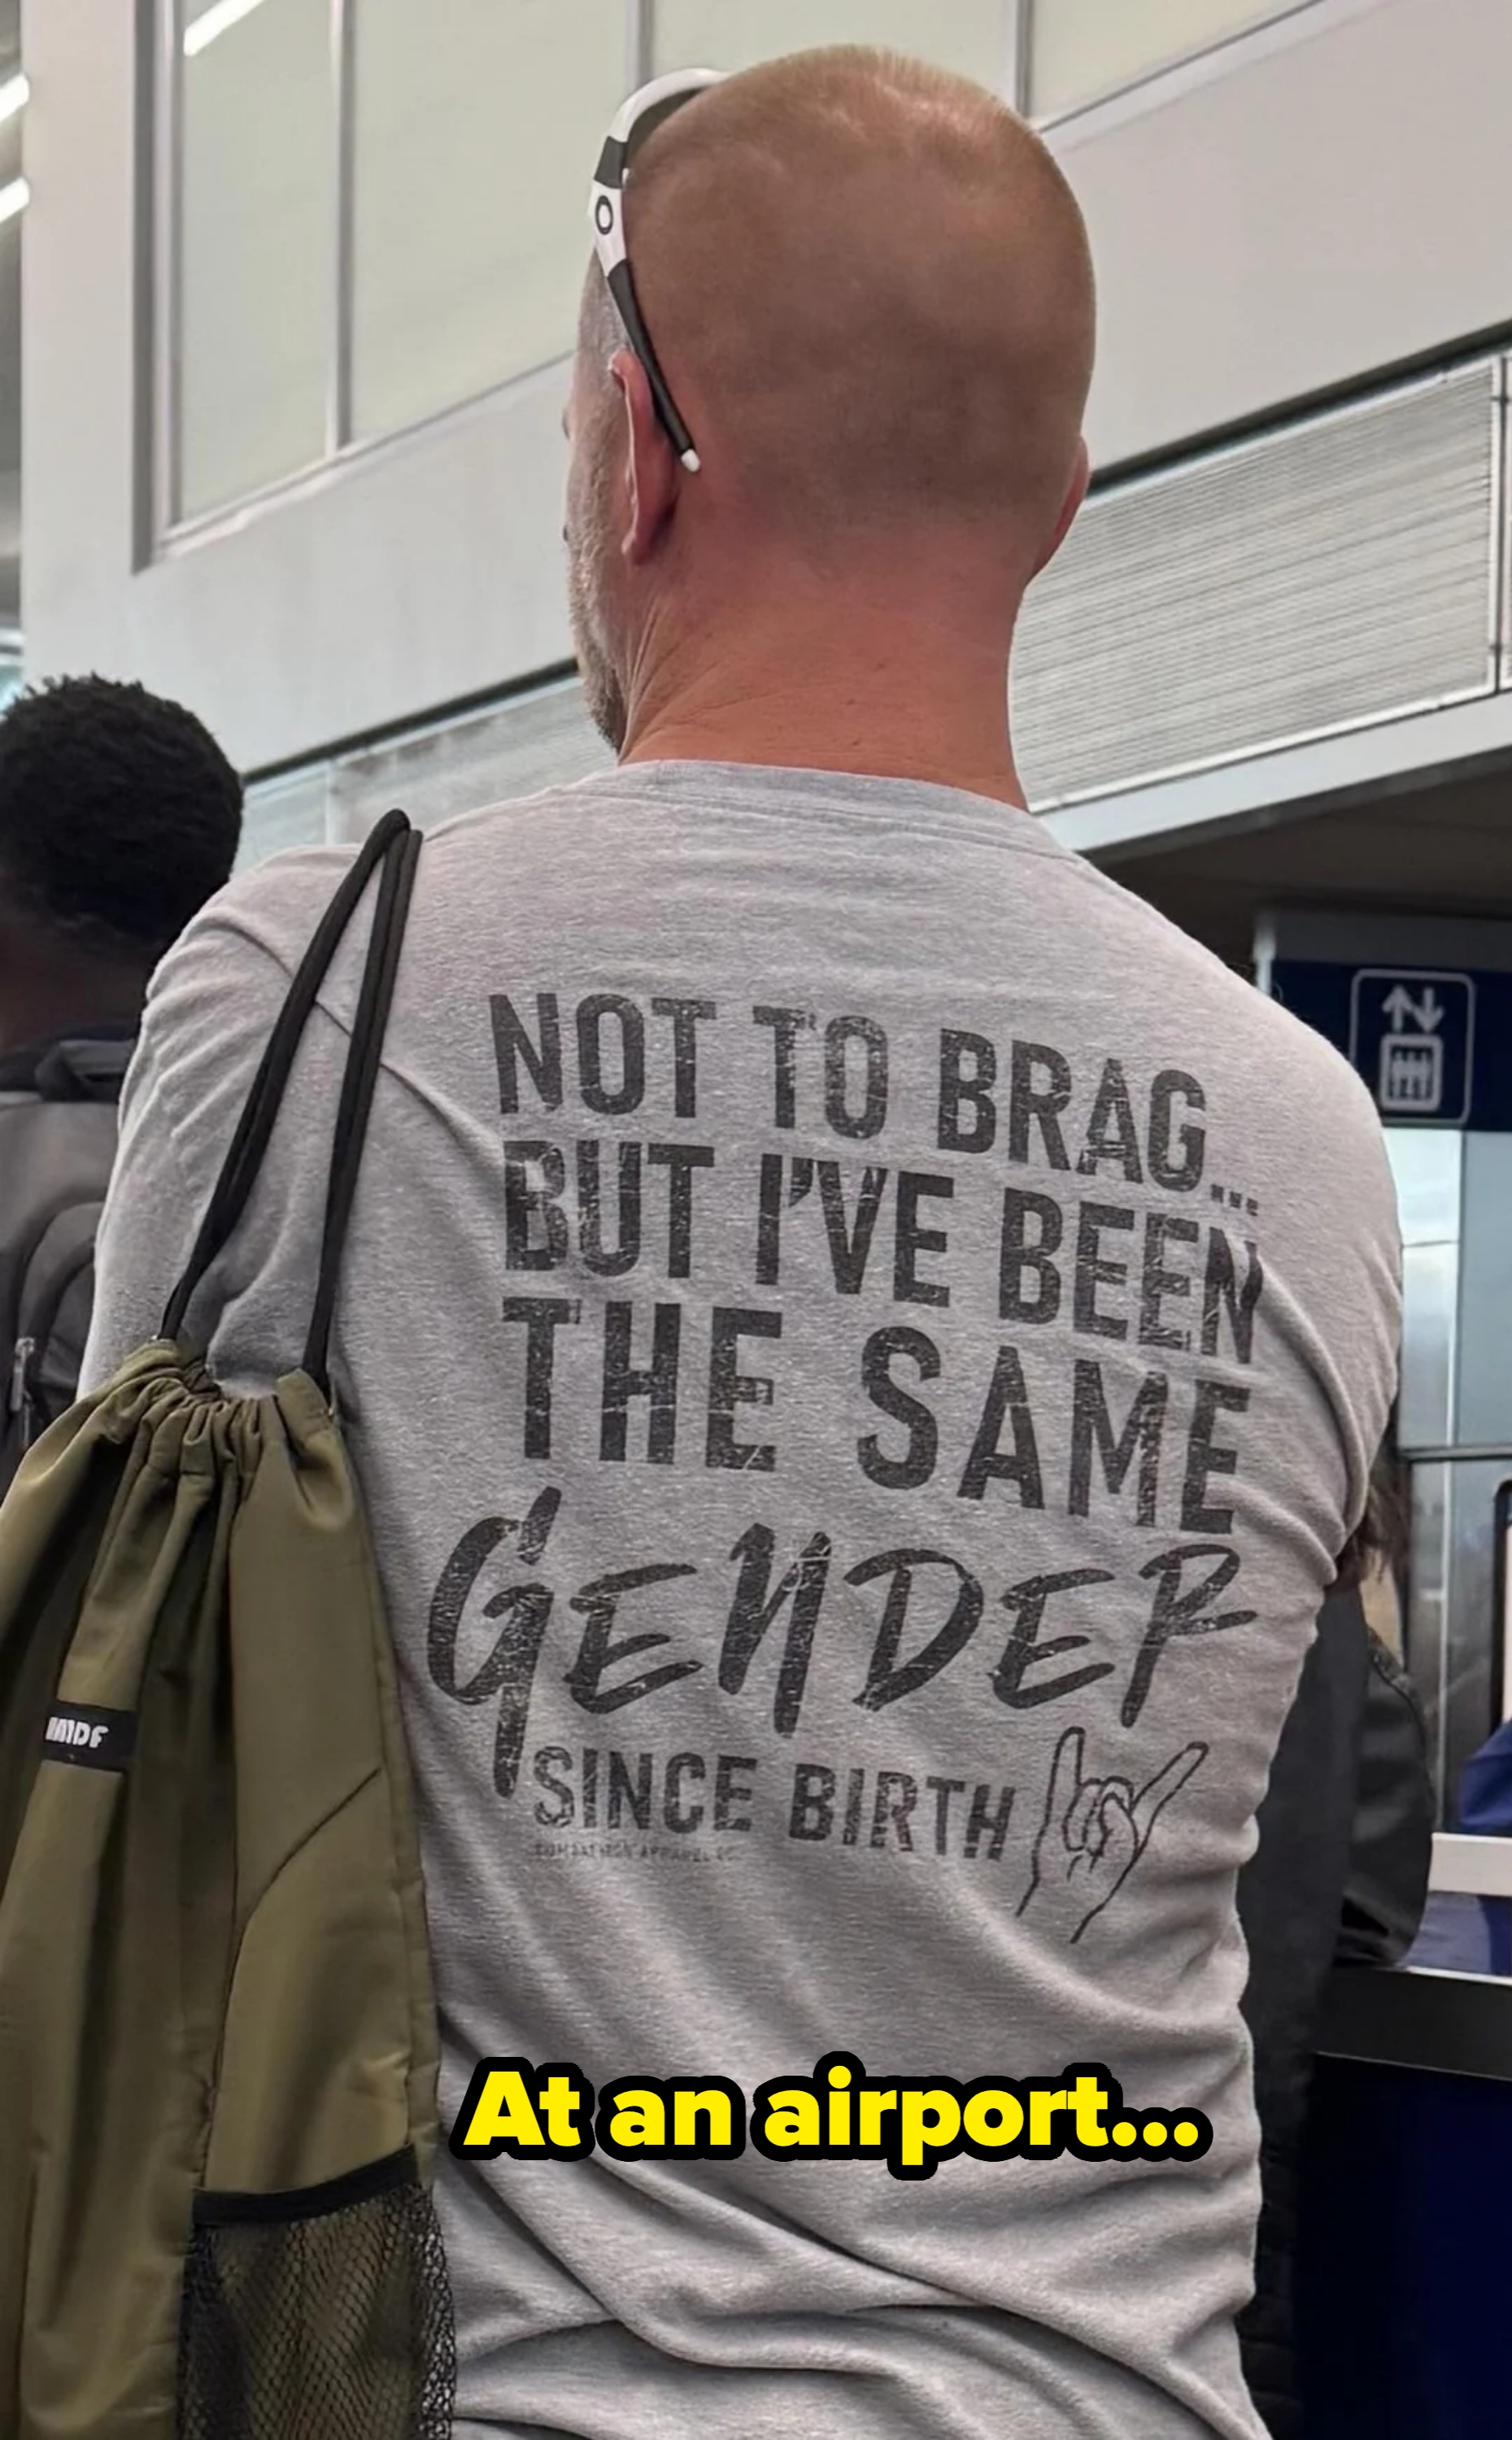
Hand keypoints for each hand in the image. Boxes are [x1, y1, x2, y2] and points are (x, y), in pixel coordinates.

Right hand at [1016, 1724, 1206, 1943]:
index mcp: (1137, 1828)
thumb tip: (1108, 1793)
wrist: (1064, 1916)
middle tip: (1097, 1850)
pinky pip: (1062, 1784)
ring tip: (1078, 1852)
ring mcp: (1085, 1815)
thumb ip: (1123, 1828)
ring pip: (1088, 1796)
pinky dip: (1068, 1759)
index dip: (1178, 1769)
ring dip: (1081, 1824)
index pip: (1161, 1793)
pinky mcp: (1058, 1819)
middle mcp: (1113, 1815)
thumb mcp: (1124, 1863)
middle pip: (1115, 1790)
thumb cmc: (1100, 1893)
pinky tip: (1075, 1736)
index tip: (1199, 1746)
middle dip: (1107, 1815)